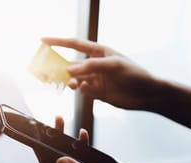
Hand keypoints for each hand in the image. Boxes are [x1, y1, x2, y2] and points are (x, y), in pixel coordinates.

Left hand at [33, 117, 158, 162]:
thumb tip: (59, 159)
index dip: (39, 149)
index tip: (34, 132)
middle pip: (57, 158)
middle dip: (50, 139)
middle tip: (52, 120)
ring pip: (70, 156)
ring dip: (64, 140)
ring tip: (62, 122)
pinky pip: (85, 158)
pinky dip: (82, 145)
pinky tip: (83, 136)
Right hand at [41, 37, 158, 110]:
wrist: (147, 94)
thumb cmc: (134, 74)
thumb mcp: (113, 66)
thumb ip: (91, 67)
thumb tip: (70, 71)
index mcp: (99, 52)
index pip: (74, 44)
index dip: (58, 42)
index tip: (42, 40)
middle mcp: (95, 64)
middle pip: (71, 64)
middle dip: (58, 67)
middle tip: (45, 71)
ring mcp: (95, 79)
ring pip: (75, 79)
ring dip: (70, 81)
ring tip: (71, 84)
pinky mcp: (97, 92)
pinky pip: (83, 91)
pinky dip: (81, 90)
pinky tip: (85, 90)